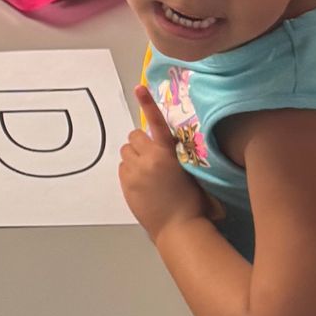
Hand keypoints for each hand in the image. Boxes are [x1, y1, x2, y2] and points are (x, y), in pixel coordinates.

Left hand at [119, 86, 207, 241]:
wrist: (178, 227)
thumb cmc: (193, 202)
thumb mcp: (191, 172)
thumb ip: (176, 156)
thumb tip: (167, 150)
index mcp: (167, 153)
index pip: (156, 123)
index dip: (148, 103)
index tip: (139, 88)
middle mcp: (148, 159)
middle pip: (134, 136)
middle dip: (141, 142)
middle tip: (151, 156)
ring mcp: (134, 173)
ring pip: (126, 152)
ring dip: (134, 156)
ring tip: (146, 170)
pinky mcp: (126, 185)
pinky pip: (122, 169)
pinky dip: (130, 171)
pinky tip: (142, 183)